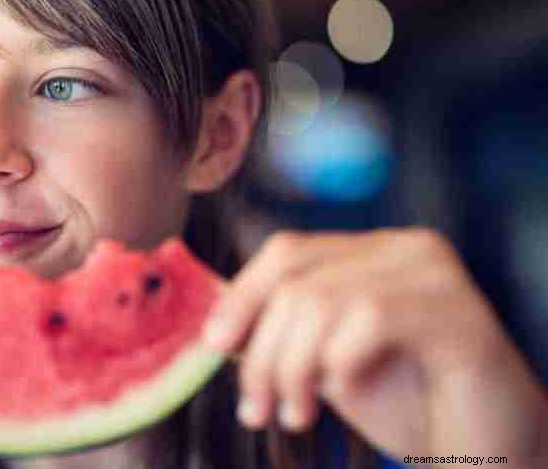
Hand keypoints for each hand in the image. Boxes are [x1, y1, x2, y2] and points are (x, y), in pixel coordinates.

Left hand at [205, 228, 547, 465]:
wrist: (483, 449)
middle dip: (260, 351)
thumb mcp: (325, 361)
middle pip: (295, 279)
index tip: (213, 345)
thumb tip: (214, 325)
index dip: (241, 297)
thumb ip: (281, 333)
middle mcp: (405, 248)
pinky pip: (370, 319)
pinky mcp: (459, 313)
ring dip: (291, 369)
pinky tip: (344, 392)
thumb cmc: (406, 402)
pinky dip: (340, 362)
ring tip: (295, 415)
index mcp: (372, 251)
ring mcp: (435, 274)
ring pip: (321, 301)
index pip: (286, 252)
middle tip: (255, 408)